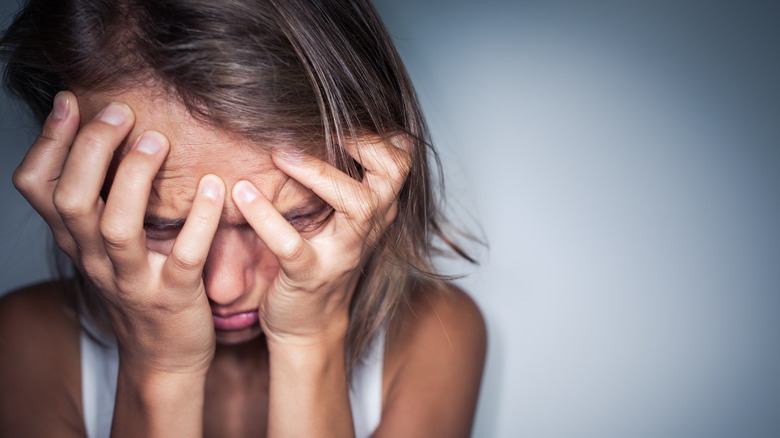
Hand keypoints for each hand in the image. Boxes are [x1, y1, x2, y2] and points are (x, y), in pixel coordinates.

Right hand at [12, 92, 224, 374]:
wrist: (163, 355)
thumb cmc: (138, 285)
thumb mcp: (104, 245)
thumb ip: (97, 199)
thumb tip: (98, 132)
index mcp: (76, 240)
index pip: (37, 188)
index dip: (48, 143)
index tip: (71, 102)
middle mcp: (94, 258)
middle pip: (72, 200)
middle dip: (91, 150)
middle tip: (121, 112)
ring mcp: (133, 279)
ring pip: (117, 227)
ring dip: (134, 179)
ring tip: (157, 141)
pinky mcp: (174, 296)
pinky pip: (184, 256)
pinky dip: (200, 220)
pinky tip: (214, 187)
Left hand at [231, 139, 410, 346]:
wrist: (309, 326)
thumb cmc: (319, 260)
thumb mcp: (338, 218)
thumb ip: (340, 179)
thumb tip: (313, 122)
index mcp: (376, 208)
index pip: (401, 159)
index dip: (380, 131)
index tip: (342, 112)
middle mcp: (368, 227)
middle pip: (394, 173)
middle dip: (363, 142)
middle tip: (317, 124)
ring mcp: (343, 253)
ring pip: (358, 205)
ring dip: (318, 172)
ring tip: (278, 154)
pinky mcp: (310, 276)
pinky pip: (292, 244)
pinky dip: (266, 217)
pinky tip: (243, 193)